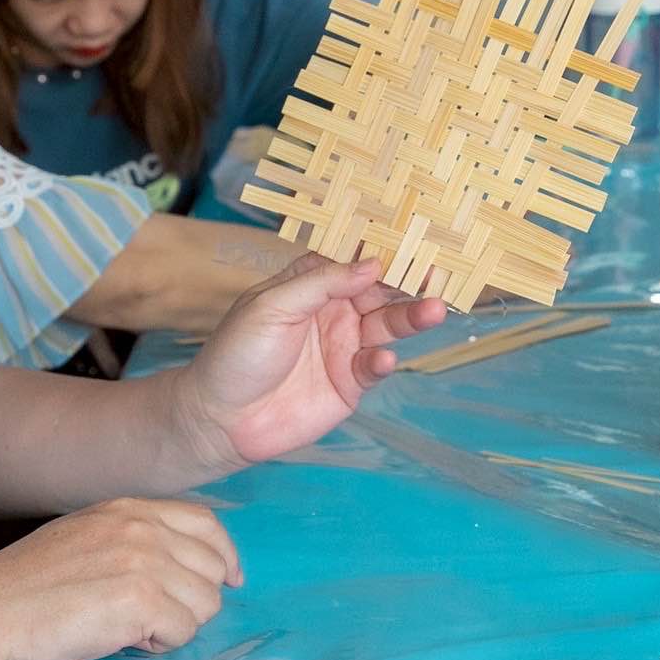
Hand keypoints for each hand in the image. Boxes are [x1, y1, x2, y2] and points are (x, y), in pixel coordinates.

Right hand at [0, 497, 243, 659]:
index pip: (206, 523)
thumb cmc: (26, 584)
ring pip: (205, 604)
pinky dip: (159, 645)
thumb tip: (178, 565)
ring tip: (130, 628)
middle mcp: (143, 528)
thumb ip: (132, 539)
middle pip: (213, 568)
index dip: (223, 555)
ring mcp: (144, 561)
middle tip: (151, 617)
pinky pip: (183, 632)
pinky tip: (124, 640)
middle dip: (192, 600)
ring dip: (175, 626)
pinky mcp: (140, 600)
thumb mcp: (85, 536)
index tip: (228, 579)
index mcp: (130, 509)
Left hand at [174, 254, 445, 474]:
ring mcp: (344, 347)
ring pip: (387, 327)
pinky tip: (384, 359)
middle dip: (408, 284)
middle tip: (438, 276)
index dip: (383, 251)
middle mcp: (334, 311)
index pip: (354, 261)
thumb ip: (322, 284)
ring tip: (434, 311)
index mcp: (312, 285)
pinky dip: (383, 362)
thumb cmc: (237, 353)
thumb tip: (372, 263)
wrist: (221, 419)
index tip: (415, 240)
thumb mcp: (273, 306)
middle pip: (380, 292)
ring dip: (411, 318)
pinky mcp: (349, 384)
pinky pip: (374, 367)